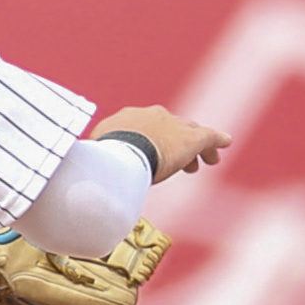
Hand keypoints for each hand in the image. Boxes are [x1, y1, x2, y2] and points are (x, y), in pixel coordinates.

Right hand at [94, 104, 231, 181]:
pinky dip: (216, 141)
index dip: (153, 141)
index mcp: (128, 120)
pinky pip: (208, 137)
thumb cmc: (102, 160)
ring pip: (190, 133)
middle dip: (175, 143)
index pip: (145, 128)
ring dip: (197, 148)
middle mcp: (152, 116)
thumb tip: (79, 187)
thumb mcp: (95, 162)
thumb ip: (94, 169)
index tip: (154, 154)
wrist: (122, 150)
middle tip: (182, 162)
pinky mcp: (191, 138)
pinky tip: (225, 143)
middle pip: (169, 128)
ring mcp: (172, 125)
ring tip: (205, 162)